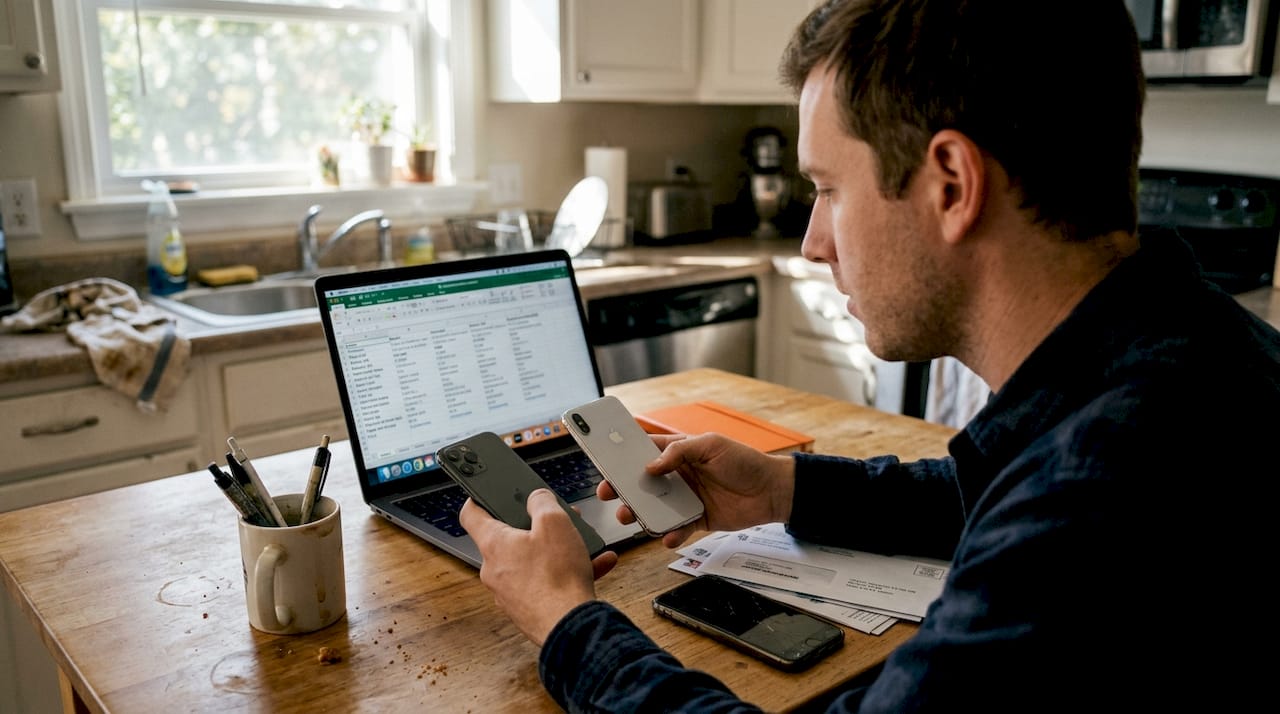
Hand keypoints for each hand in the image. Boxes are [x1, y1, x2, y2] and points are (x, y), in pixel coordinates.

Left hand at [459, 489, 618, 645]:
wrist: (570, 627)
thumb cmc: (557, 577)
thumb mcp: (555, 522)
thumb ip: (542, 502)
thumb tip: (537, 498)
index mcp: (494, 544)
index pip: (471, 515)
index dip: (478, 499)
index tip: (486, 493)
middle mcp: (495, 570)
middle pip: (510, 538)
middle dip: (536, 526)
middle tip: (556, 519)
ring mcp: (510, 593)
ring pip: (533, 561)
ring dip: (558, 550)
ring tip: (584, 544)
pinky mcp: (528, 609)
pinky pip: (546, 582)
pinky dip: (567, 573)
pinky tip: (595, 566)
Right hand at [597, 433, 794, 548]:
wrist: (773, 491)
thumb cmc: (745, 461)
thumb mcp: (711, 445)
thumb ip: (679, 452)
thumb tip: (651, 466)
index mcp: (679, 453)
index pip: (645, 452)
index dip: (624, 457)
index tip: (604, 463)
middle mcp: (679, 476)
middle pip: (643, 483)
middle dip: (623, 489)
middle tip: (608, 494)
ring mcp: (686, 499)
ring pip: (655, 508)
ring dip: (641, 513)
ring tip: (632, 518)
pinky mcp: (697, 520)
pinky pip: (677, 529)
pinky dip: (670, 534)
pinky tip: (667, 536)